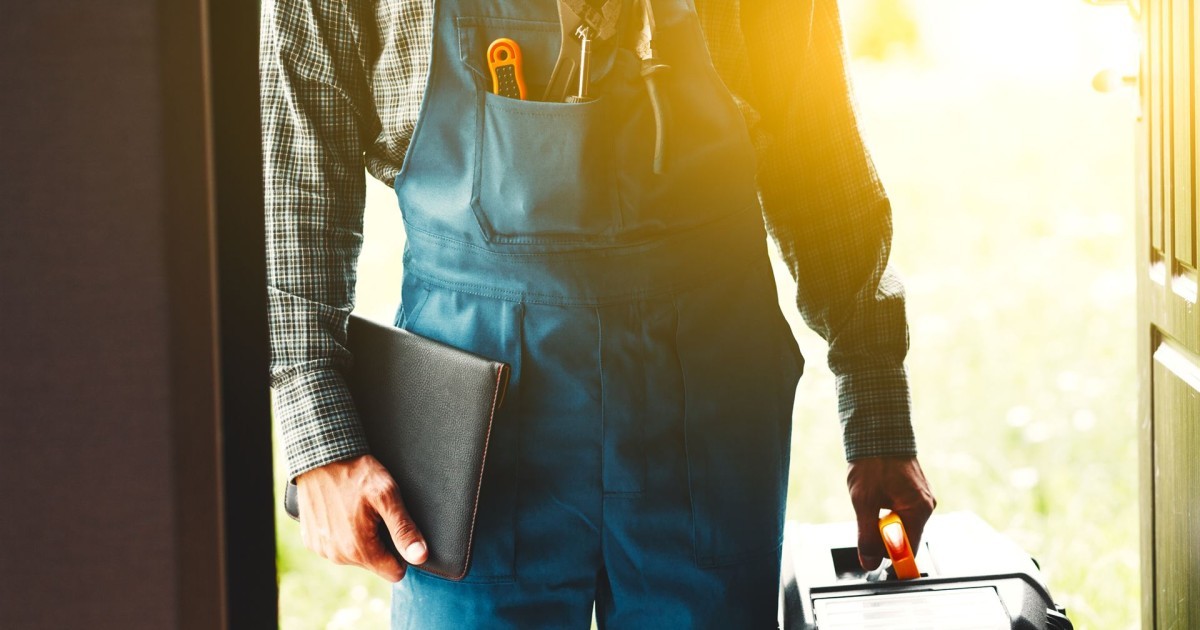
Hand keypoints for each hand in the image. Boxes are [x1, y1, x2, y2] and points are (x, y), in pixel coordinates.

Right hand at [295, 454, 428, 581]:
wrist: (319, 456)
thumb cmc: (356, 473)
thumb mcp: (387, 495)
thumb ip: (404, 529)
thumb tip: (420, 557)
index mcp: (359, 550)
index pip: (394, 572)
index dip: (401, 552)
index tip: (396, 528)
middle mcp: (337, 556)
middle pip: (374, 563)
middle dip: (380, 542)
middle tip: (375, 513)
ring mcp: (322, 549)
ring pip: (354, 556)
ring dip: (360, 538)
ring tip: (358, 509)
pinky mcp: (311, 540)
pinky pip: (335, 547)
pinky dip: (341, 534)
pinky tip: (341, 511)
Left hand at [846, 456, 935, 570]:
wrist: (878, 432)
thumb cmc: (873, 463)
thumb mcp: (864, 502)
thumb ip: (867, 536)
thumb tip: (869, 563)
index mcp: (919, 511)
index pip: (908, 550)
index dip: (889, 556)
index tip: (872, 553)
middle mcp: (926, 506)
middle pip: (905, 538)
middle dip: (882, 533)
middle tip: (867, 514)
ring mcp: (923, 498)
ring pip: (902, 524)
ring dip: (883, 520)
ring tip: (871, 498)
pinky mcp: (916, 492)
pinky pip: (903, 512)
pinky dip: (887, 510)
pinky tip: (877, 494)